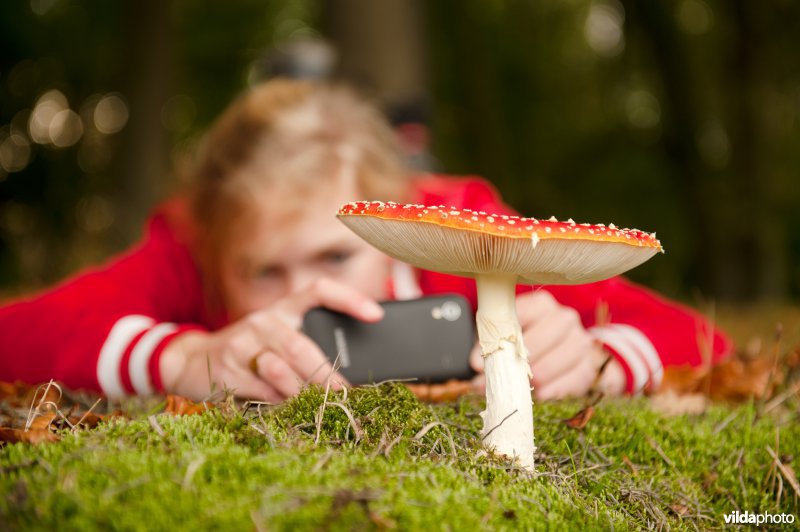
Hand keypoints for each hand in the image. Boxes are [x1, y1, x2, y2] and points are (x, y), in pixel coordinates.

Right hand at [160, 278, 383, 400]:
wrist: (191, 360)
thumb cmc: (249, 352)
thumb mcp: (276, 338)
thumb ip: (305, 347)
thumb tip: (350, 374)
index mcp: (282, 309)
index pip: (319, 291)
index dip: (349, 298)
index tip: (376, 314)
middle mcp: (264, 321)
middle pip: (302, 347)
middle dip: (328, 375)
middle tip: (348, 395)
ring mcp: (243, 344)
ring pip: (282, 372)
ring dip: (304, 394)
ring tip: (321, 407)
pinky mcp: (228, 370)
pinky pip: (262, 392)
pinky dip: (281, 405)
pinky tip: (291, 412)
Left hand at [470, 290, 625, 399]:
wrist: (574, 354)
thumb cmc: (535, 341)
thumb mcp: (513, 334)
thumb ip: (495, 344)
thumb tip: (475, 366)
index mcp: (541, 304)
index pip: (517, 315)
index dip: (495, 340)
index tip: (475, 362)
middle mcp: (564, 318)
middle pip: (539, 339)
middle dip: (514, 363)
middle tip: (496, 379)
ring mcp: (580, 342)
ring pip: (555, 361)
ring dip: (533, 378)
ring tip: (517, 388)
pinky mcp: (589, 367)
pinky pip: (571, 380)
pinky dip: (553, 390)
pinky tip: (539, 394)